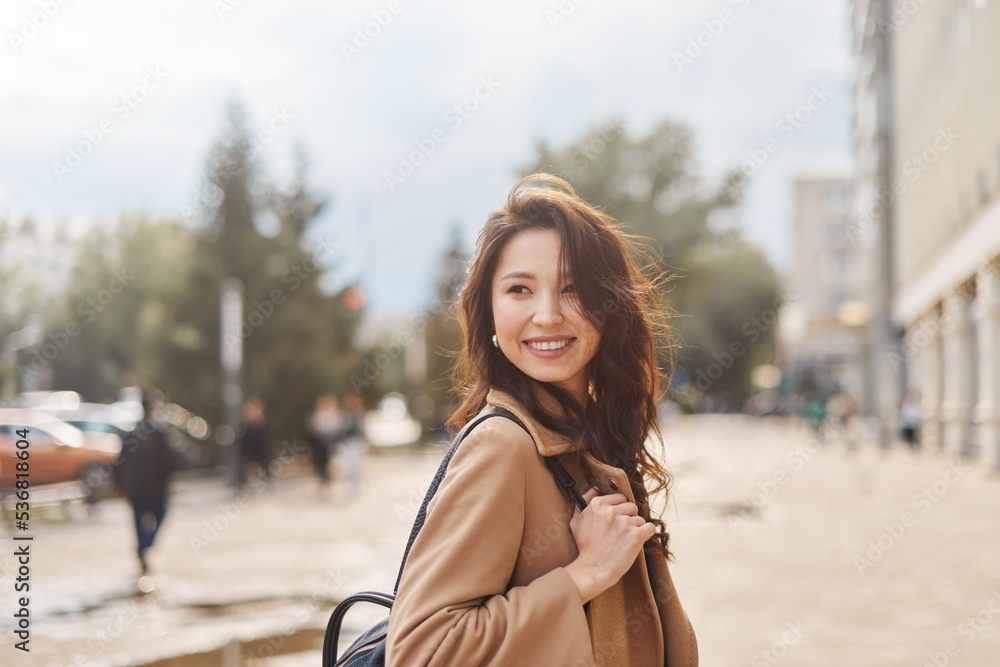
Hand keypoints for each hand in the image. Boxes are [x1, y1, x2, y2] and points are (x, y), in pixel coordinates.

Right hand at [563, 486, 655, 603]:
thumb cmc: (584, 548)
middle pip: (632, 507)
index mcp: (597, 504)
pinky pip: (650, 528)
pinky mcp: (636, 536)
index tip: (615, 522)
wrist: (592, 571)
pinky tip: (638, 541)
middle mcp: (611, 511)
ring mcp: (624, 523)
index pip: (620, 498)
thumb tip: (595, 489)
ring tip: (624, 541)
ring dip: (635, 529)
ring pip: (640, 519)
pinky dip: (647, 534)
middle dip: (629, 518)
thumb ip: (584, 502)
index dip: (619, 510)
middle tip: (620, 532)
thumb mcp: (576, 522)